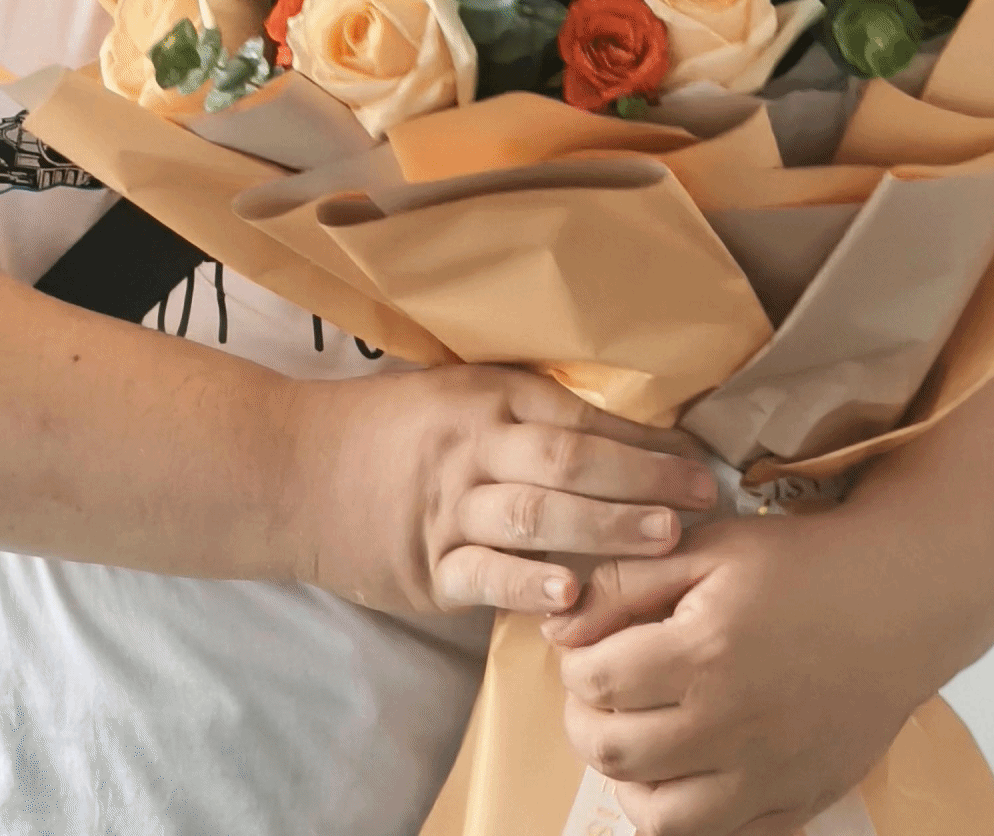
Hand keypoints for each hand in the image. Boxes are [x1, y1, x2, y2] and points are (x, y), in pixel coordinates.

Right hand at [290, 366, 720, 621]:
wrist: (290, 466)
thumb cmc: (383, 429)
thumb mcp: (451, 395)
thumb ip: (519, 410)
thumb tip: (613, 427)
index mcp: (485, 397)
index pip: (580, 415)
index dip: (643, 439)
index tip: (698, 458)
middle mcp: (472, 446)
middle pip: (569, 459)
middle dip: (643, 480)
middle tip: (703, 499)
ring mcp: (448, 507)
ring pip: (536, 515)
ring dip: (606, 530)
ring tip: (664, 542)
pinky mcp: (425, 566)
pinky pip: (484, 576)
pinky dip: (529, 588)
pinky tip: (571, 599)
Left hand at [541, 514, 931, 835]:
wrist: (898, 604)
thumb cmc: (800, 565)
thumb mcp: (709, 547)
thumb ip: (627, 582)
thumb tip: (559, 628)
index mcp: (705, 652)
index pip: (597, 682)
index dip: (576, 665)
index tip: (589, 649)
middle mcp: (732, 724)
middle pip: (615, 755)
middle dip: (587, 723)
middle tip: (603, 695)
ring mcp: (766, 775)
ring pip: (659, 820)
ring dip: (630, 782)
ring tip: (640, 738)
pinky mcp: (797, 803)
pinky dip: (688, 817)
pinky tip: (688, 771)